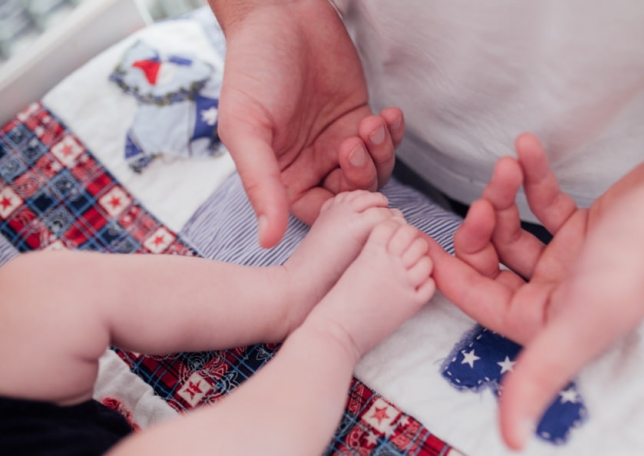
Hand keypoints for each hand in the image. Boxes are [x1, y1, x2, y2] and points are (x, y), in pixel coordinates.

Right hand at [210, 0, 404, 246]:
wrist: (280, 13)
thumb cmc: (253, 67)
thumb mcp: (246, 128)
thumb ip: (260, 184)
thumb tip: (266, 240)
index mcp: (281, 176)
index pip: (317, 215)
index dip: (339, 211)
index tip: (348, 191)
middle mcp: (311, 165)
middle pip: (352, 197)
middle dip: (361, 177)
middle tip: (353, 145)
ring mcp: (338, 143)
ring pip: (375, 173)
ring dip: (380, 154)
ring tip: (369, 124)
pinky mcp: (359, 119)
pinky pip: (386, 142)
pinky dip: (392, 134)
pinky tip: (386, 114)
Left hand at [429, 134, 643, 448]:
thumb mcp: (582, 319)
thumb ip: (539, 376)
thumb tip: (511, 442)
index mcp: (548, 322)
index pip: (480, 301)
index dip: (447, 274)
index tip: (419, 243)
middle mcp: (556, 294)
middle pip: (492, 262)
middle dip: (480, 227)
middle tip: (484, 200)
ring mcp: (570, 258)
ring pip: (515, 228)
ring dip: (503, 196)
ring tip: (506, 167)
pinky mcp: (586, 224)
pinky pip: (544, 201)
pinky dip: (531, 176)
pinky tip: (525, 147)